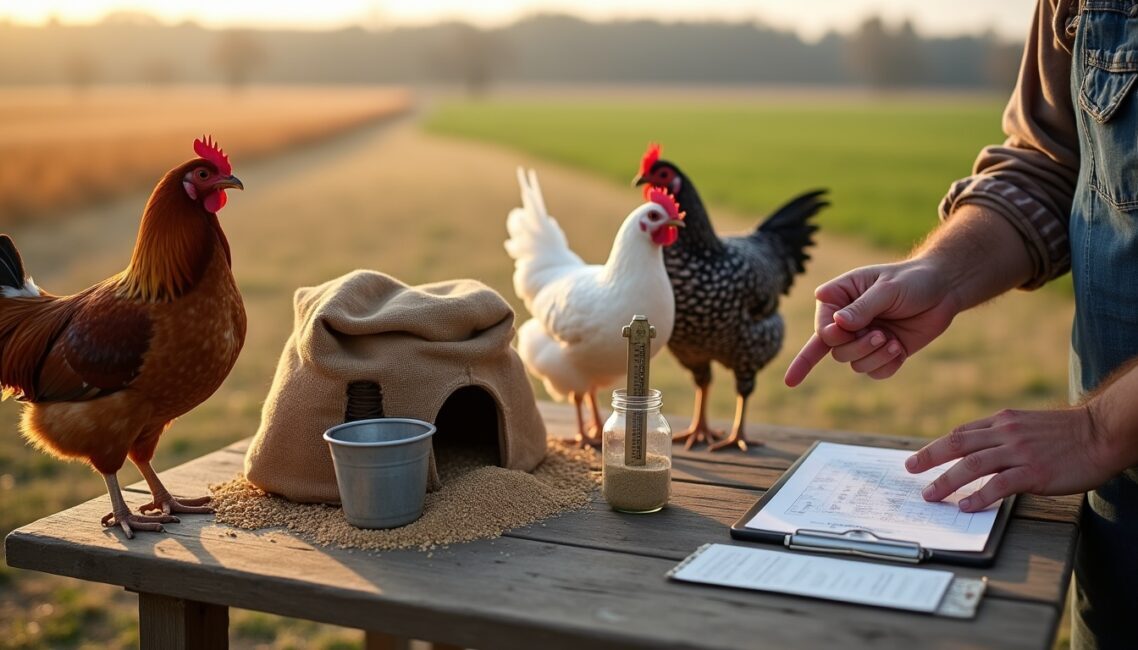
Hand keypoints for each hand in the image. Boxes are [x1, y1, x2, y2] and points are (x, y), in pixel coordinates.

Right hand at [784, 259, 961, 385]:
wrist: (944, 290)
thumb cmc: (913, 280)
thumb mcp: (887, 289)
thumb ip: (862, 307)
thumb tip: (837, 323)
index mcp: (840, 298)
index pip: (822, 326)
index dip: (832, 334)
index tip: (846, 331)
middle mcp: (847, 321)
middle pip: (835, 349)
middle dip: (857, 347)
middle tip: (880, 335)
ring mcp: (864, 338)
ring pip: (854, 363)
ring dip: (874, 356)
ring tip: (893, 341)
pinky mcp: (882, 352)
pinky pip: (873, 372)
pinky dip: (886, 365)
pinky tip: (899, 349)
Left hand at [905, 406, 1115, 511]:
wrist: (1102, 432)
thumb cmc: (1068, 433)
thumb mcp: (1028, 424)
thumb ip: (1004, 434)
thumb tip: (980, 450)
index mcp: (1003, 421)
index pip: (961, 433)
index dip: (937, 446)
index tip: (920, 457)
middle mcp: (1006, 433)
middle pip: (958, 444)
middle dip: (929, 458)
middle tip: (910, 470)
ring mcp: (1019, 452)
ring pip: (972, 465)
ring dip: (947, 481)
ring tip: (930, 495)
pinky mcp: (1034, 472)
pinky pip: (999, 485)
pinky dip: (979, 496)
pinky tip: (966, 506)